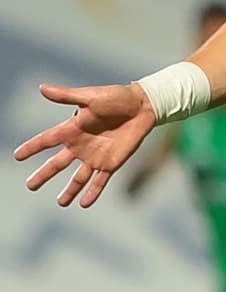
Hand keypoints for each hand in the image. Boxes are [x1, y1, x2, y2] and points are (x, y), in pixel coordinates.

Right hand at [13, 82, 156, 208]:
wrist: (142, 106)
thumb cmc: (116, 97)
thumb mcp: (90, 97)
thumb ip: (67, 96)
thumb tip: (42, 88)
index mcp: (72, 129)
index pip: (47, 140)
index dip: (32, 147)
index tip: (17, 156)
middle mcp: (81, 145)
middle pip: (57, 164)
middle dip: (43, 175)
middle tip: (30, 186)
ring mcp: (95, 156)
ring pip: (78, 178)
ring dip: (69, 191)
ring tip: (61, 203)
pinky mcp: (111, 163)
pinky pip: (100, 181)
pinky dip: (92, 193)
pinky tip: (84, 204)